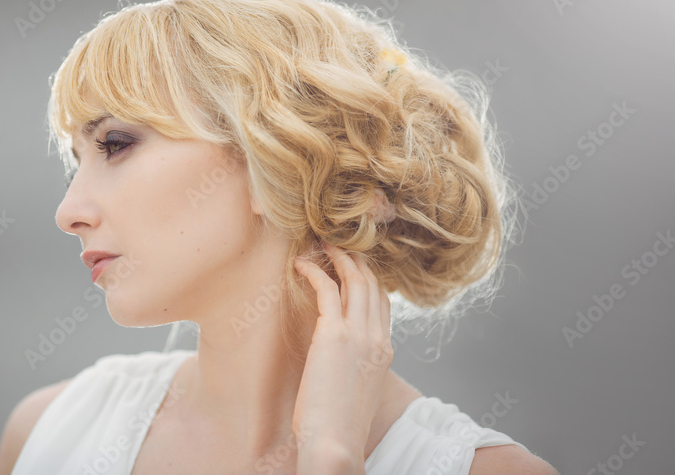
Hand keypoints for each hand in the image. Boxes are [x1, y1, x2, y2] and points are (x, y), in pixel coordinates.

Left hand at [291, 241, 392, 471]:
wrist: (336, 442)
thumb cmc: (338, 426)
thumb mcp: (355, 392)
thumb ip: (354, 370)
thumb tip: (337, 364)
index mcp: (385, 352)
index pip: (383, 303)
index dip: (369, 279)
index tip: (352, 265)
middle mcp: (378, 338)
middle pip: (373, 284)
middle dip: (355, 260)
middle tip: (336, 244)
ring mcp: (360, 334)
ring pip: (356, 280)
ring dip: (338, 257)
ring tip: (321, 244)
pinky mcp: (335, 334)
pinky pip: (328, 289)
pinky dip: (314, 271)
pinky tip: (300, 264)